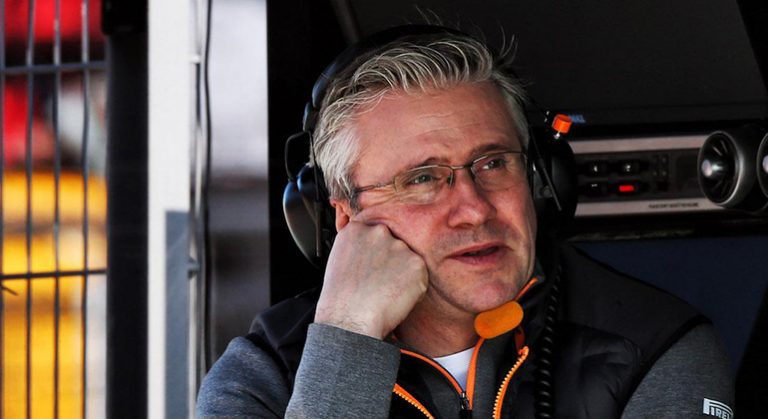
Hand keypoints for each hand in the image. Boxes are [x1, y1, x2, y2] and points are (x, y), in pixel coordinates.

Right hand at [315, 221, 428, 338]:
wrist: (349, 320)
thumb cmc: (341, 299)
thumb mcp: (339, 260)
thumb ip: (358, 247)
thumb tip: (372, 251)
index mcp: (357, 229)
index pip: (374, 233)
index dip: (375, 253)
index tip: (370, 267)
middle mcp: (379, 232)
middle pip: (393, 244)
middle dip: (390, 261)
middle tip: (378, 283)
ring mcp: (399, 246)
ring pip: (407, 259)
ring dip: (402, 274)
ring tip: (384, 293)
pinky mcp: (416, 264)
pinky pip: (419, 276)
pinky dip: (413, 289)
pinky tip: (395, 298)